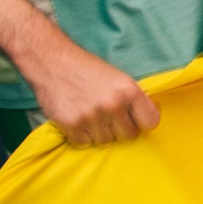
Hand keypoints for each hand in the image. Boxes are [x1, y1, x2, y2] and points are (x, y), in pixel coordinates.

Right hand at [22, 35, 158, 146]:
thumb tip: (144, 121)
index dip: (141, 122)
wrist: (51, 60)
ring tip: (90, 116)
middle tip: (107, 117)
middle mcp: (113, 104)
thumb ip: (132, 99)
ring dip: (98, 132)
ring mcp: (92, 116)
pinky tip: (77, 119)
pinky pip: (84, 142)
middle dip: (119, 129)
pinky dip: (81, 135)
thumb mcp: (118, 78)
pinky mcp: (72, 124)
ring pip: (105, 141)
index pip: (151, 122)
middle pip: (127, 136)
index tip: (133, 120)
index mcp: (129, 91)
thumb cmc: (87, 69)